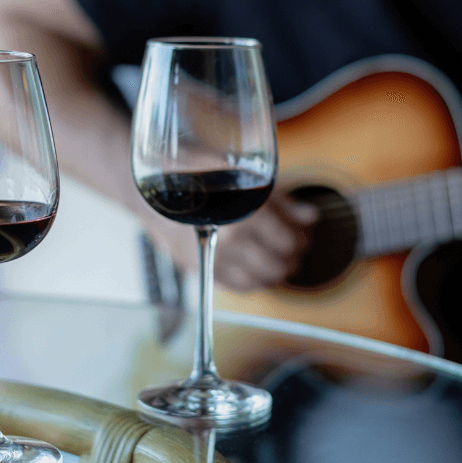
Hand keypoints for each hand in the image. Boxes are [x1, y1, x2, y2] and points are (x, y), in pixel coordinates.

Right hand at [142, 187, 318, 291]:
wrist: (150, 191)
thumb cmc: (196, 175)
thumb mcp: (244, 177)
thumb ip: (281, 199)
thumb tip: (310, 217)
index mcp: (246, 215)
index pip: (287, 242)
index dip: (299, 239)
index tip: (299, 233)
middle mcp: (231, 242)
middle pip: (278, 265)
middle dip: (291, 257)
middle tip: (292, 247)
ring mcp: (215, 260)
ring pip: (261, 281)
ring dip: (275, 272)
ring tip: (277, 259)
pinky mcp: (202, 271)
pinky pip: (238, 288)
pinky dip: (254, 281)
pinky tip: (256, 269)